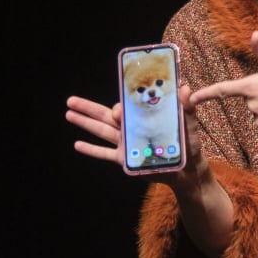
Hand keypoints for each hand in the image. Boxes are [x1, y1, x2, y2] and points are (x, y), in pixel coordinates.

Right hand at [65, 87, 208, 187]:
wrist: (187, 170)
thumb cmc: (188, 145)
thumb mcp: (189, 125)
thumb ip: (186, 107)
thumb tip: (184, 87)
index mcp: (144, 116)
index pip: (125, 106)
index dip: (119, 106)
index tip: (118, 109)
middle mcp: (132, 128)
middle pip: (105, 115)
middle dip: (88, 107)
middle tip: (70, 100)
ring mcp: (126, 143)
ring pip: (101, 130)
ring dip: (84, 123)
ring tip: (68, 114)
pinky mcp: (125, 159)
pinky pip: (105, 153)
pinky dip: (92, 150)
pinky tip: (77, 145)